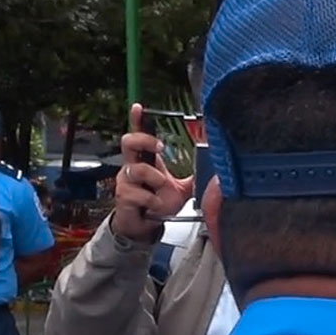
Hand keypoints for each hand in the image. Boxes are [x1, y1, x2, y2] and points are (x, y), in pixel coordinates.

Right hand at [111, 102, 193, 242]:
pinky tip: (155, 206)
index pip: (139, 136)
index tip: (139, 107)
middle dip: (145, 141)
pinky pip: (138, 194)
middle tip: (161, 147)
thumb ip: (192, 179)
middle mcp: (132, 167)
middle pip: (128, 141)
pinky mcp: (123, 197)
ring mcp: (125, 181)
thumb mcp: (180, 190)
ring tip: (161, 190)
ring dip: (154, 179)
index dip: (137, 121)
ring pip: (136, 170)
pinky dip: (152, 200)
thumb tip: (212, 171)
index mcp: (146, 161)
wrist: (144, 227)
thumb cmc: (157, 204)